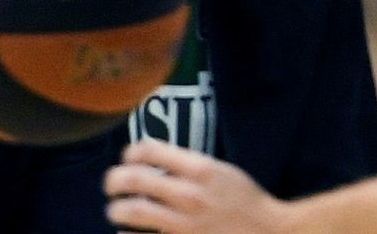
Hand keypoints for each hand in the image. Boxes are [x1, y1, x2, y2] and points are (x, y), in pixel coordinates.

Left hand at [106, 141, 289, 233]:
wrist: (265, 232)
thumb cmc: (243, 200)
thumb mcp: (222, 171)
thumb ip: (191, 165)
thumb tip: (154, 160)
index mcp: (201, 170)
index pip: (153, 150)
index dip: (133, 150)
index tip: (128, 156)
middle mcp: (189, 194)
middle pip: (135, 179)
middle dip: (114, 179)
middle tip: (111, 182)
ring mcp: (183, 223)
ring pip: (133, 211)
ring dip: (116, 208)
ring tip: (115, 208)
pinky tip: (127, 231)